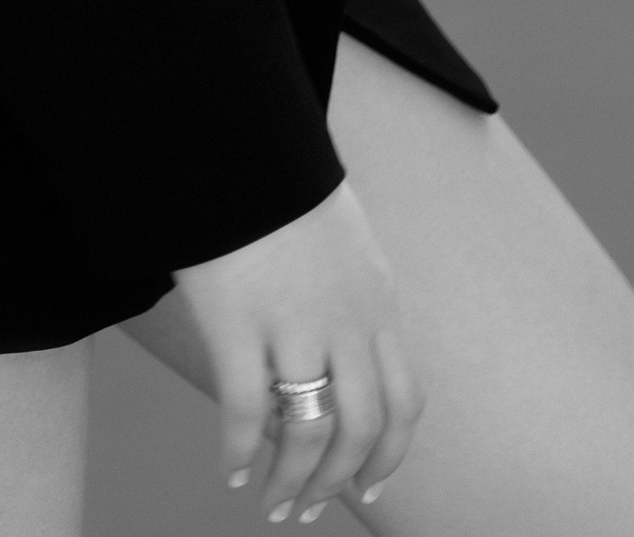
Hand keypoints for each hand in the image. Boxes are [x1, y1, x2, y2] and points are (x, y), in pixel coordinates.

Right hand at [172, 179, 423, 520]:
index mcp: (377, 299)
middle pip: (361, 427)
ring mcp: (294, 322)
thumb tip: (336, 346)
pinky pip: (244, 407)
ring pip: (307, 429)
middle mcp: (347, 319)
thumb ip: (349, 293)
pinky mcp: (237, 321)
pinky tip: (230, 468)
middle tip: (310, 508)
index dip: (390, 454)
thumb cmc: (277, 181)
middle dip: (338, 479)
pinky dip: (239, 448)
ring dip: (293, 480)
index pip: (403, 398)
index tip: (368, 485)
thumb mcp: (340, 237)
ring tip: (273, 504)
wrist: (236, 134)